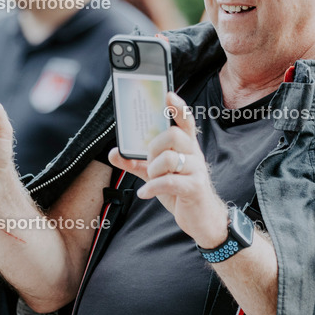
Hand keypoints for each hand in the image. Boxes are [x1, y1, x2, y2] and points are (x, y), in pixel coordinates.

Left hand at [108, 92, 227, 248]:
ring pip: (171, 158)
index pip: (185, 120)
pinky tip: (145, 193)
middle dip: (154, 146)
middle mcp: (194, 155)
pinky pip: (169, 181)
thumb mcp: (155, 175)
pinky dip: (152, 187)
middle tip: (150, 160)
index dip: (177, 107)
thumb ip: (135, 163)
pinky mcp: (195, 188)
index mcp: (186, 147)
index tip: (167, 95)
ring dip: (154, 169)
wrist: (202, 219)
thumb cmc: (180, 192)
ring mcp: (196, 170)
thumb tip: (113, 153)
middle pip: (174, 135)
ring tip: (151, 180)